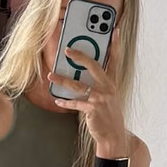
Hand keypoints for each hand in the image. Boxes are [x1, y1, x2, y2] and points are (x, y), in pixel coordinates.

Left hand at [47, 28, 127, 154]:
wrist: (114, 136)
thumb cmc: (108, 116)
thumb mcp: (109, 98)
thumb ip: (99, 85)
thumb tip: (81, 76)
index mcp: (112, 83)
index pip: (115, 60)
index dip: (115, 45)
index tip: (114, 30)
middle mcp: (108, 88)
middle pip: (94, 66)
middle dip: (80, 56)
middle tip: (68, 50)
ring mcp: (100, 99)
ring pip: (78, 85)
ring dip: (62, 80)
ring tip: (51, 76)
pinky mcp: (92, 110)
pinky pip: (75, 103)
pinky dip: (65, 102)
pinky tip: (57, 100)